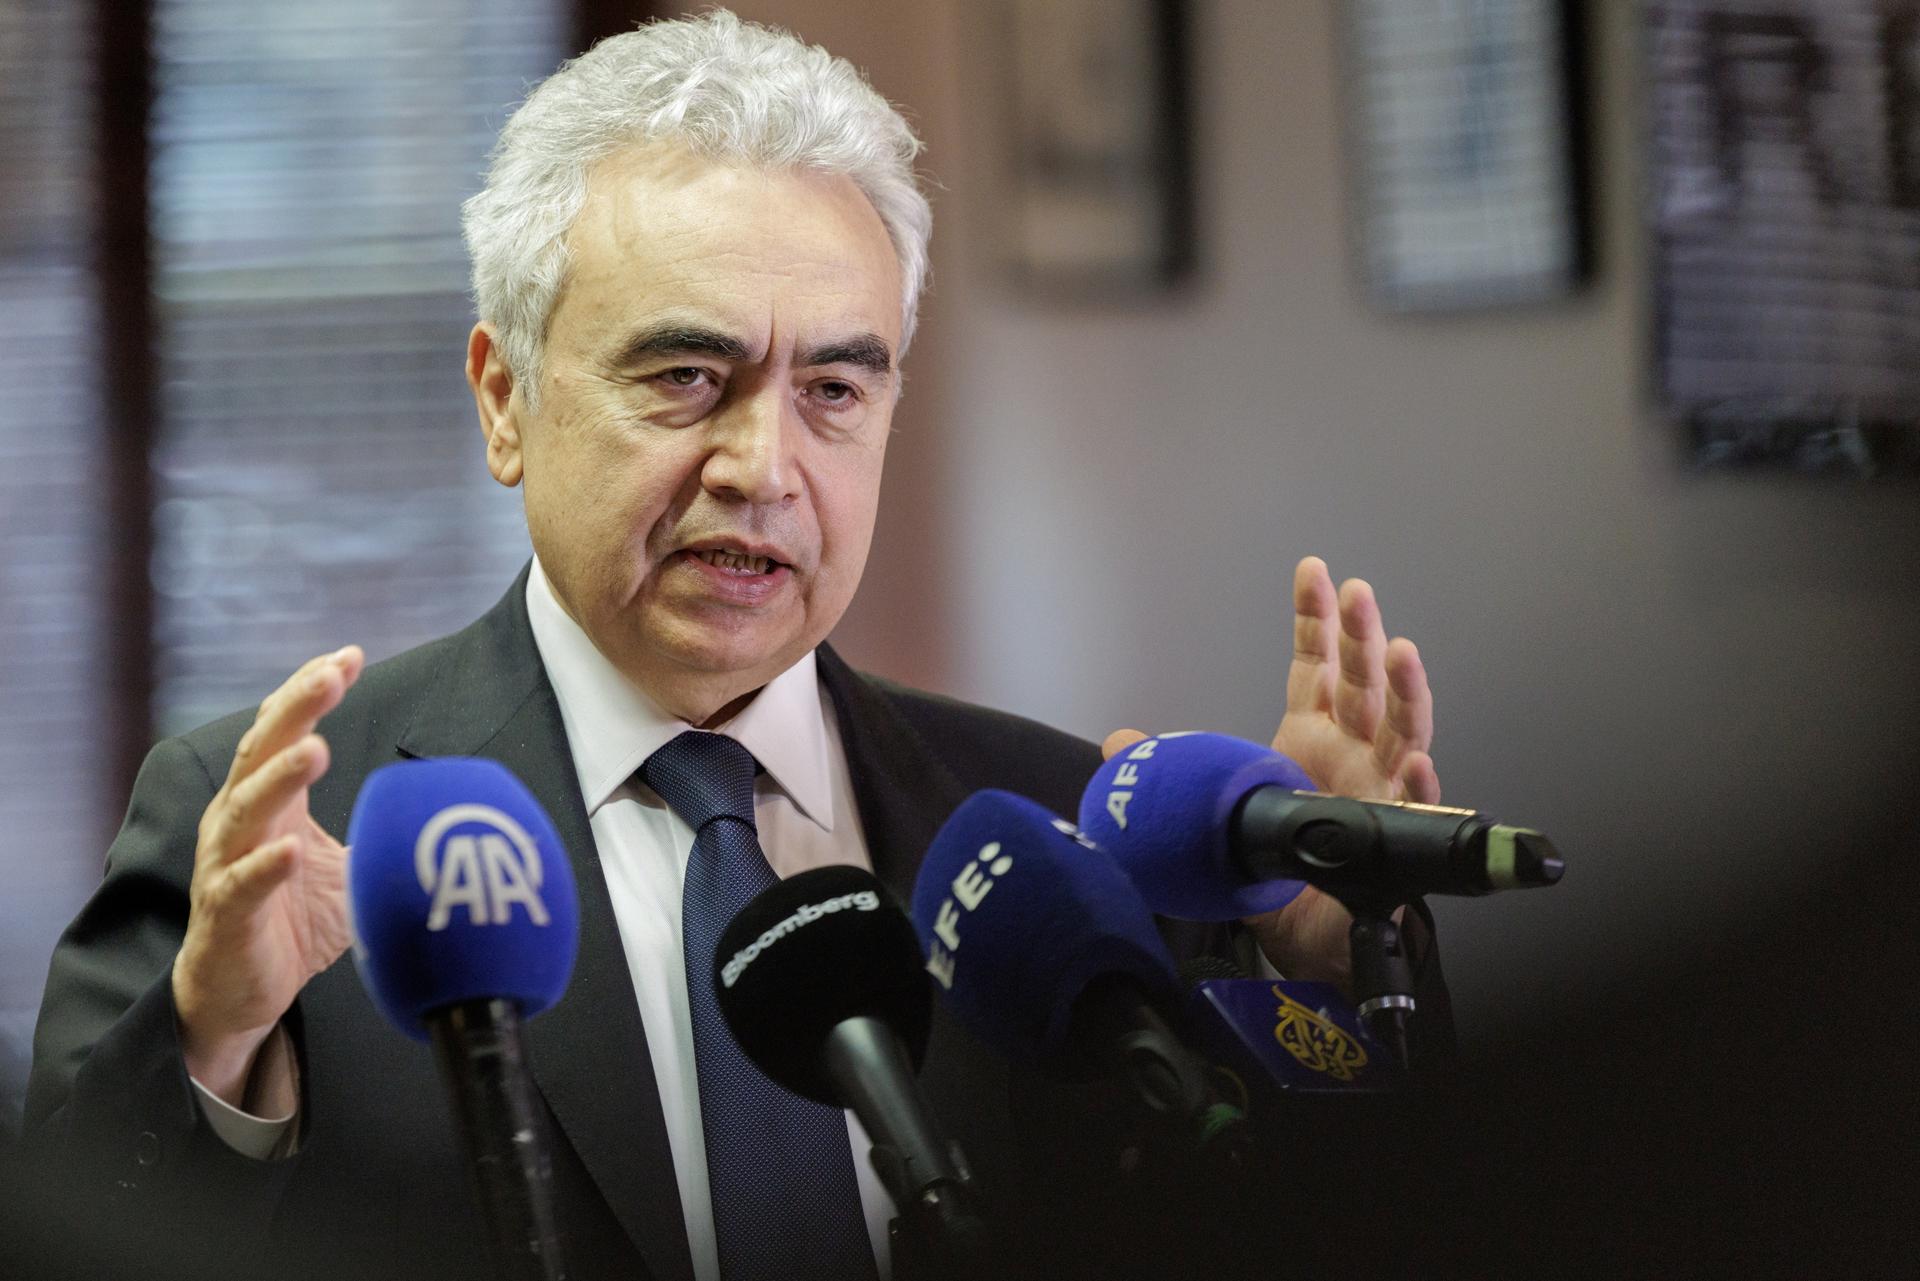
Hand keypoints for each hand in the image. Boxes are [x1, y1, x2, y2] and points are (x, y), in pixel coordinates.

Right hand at [172, 645, 362, 1109]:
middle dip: (296, 710)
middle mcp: (238, 821)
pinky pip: (241, 887)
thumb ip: (378, 824)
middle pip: (262, 752)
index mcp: (267, 801)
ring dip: (280, 779)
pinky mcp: (226, 916)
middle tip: (329, 676)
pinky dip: (264, 868)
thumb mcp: (343, 861)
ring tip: (315, 750)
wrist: (241, 991)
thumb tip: (451, 801)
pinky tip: (289, 851)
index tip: (349, 654)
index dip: (310, 690)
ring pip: (245, 811)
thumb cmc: (291, 917)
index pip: (284, 729)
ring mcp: (225, 866)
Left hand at [1101, 557, 1439, 989]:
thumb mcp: (1209, 811)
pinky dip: (1420, 786)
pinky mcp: (1395, 837)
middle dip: (1361, 636)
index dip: (1315, 619)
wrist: (1303, 938)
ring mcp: (1380, 788)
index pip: (1316, 665)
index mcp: (1310, 734)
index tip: (1312, 571)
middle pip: (1362, 682)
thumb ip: (1172, 772)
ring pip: (1402, 730)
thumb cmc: (1271, 866)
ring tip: (1401, 651)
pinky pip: (1415, 810)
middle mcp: (1352, 751)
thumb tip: (1118, 742)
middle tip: (1355, 593)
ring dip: (1405, 690)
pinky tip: (1418, 763)